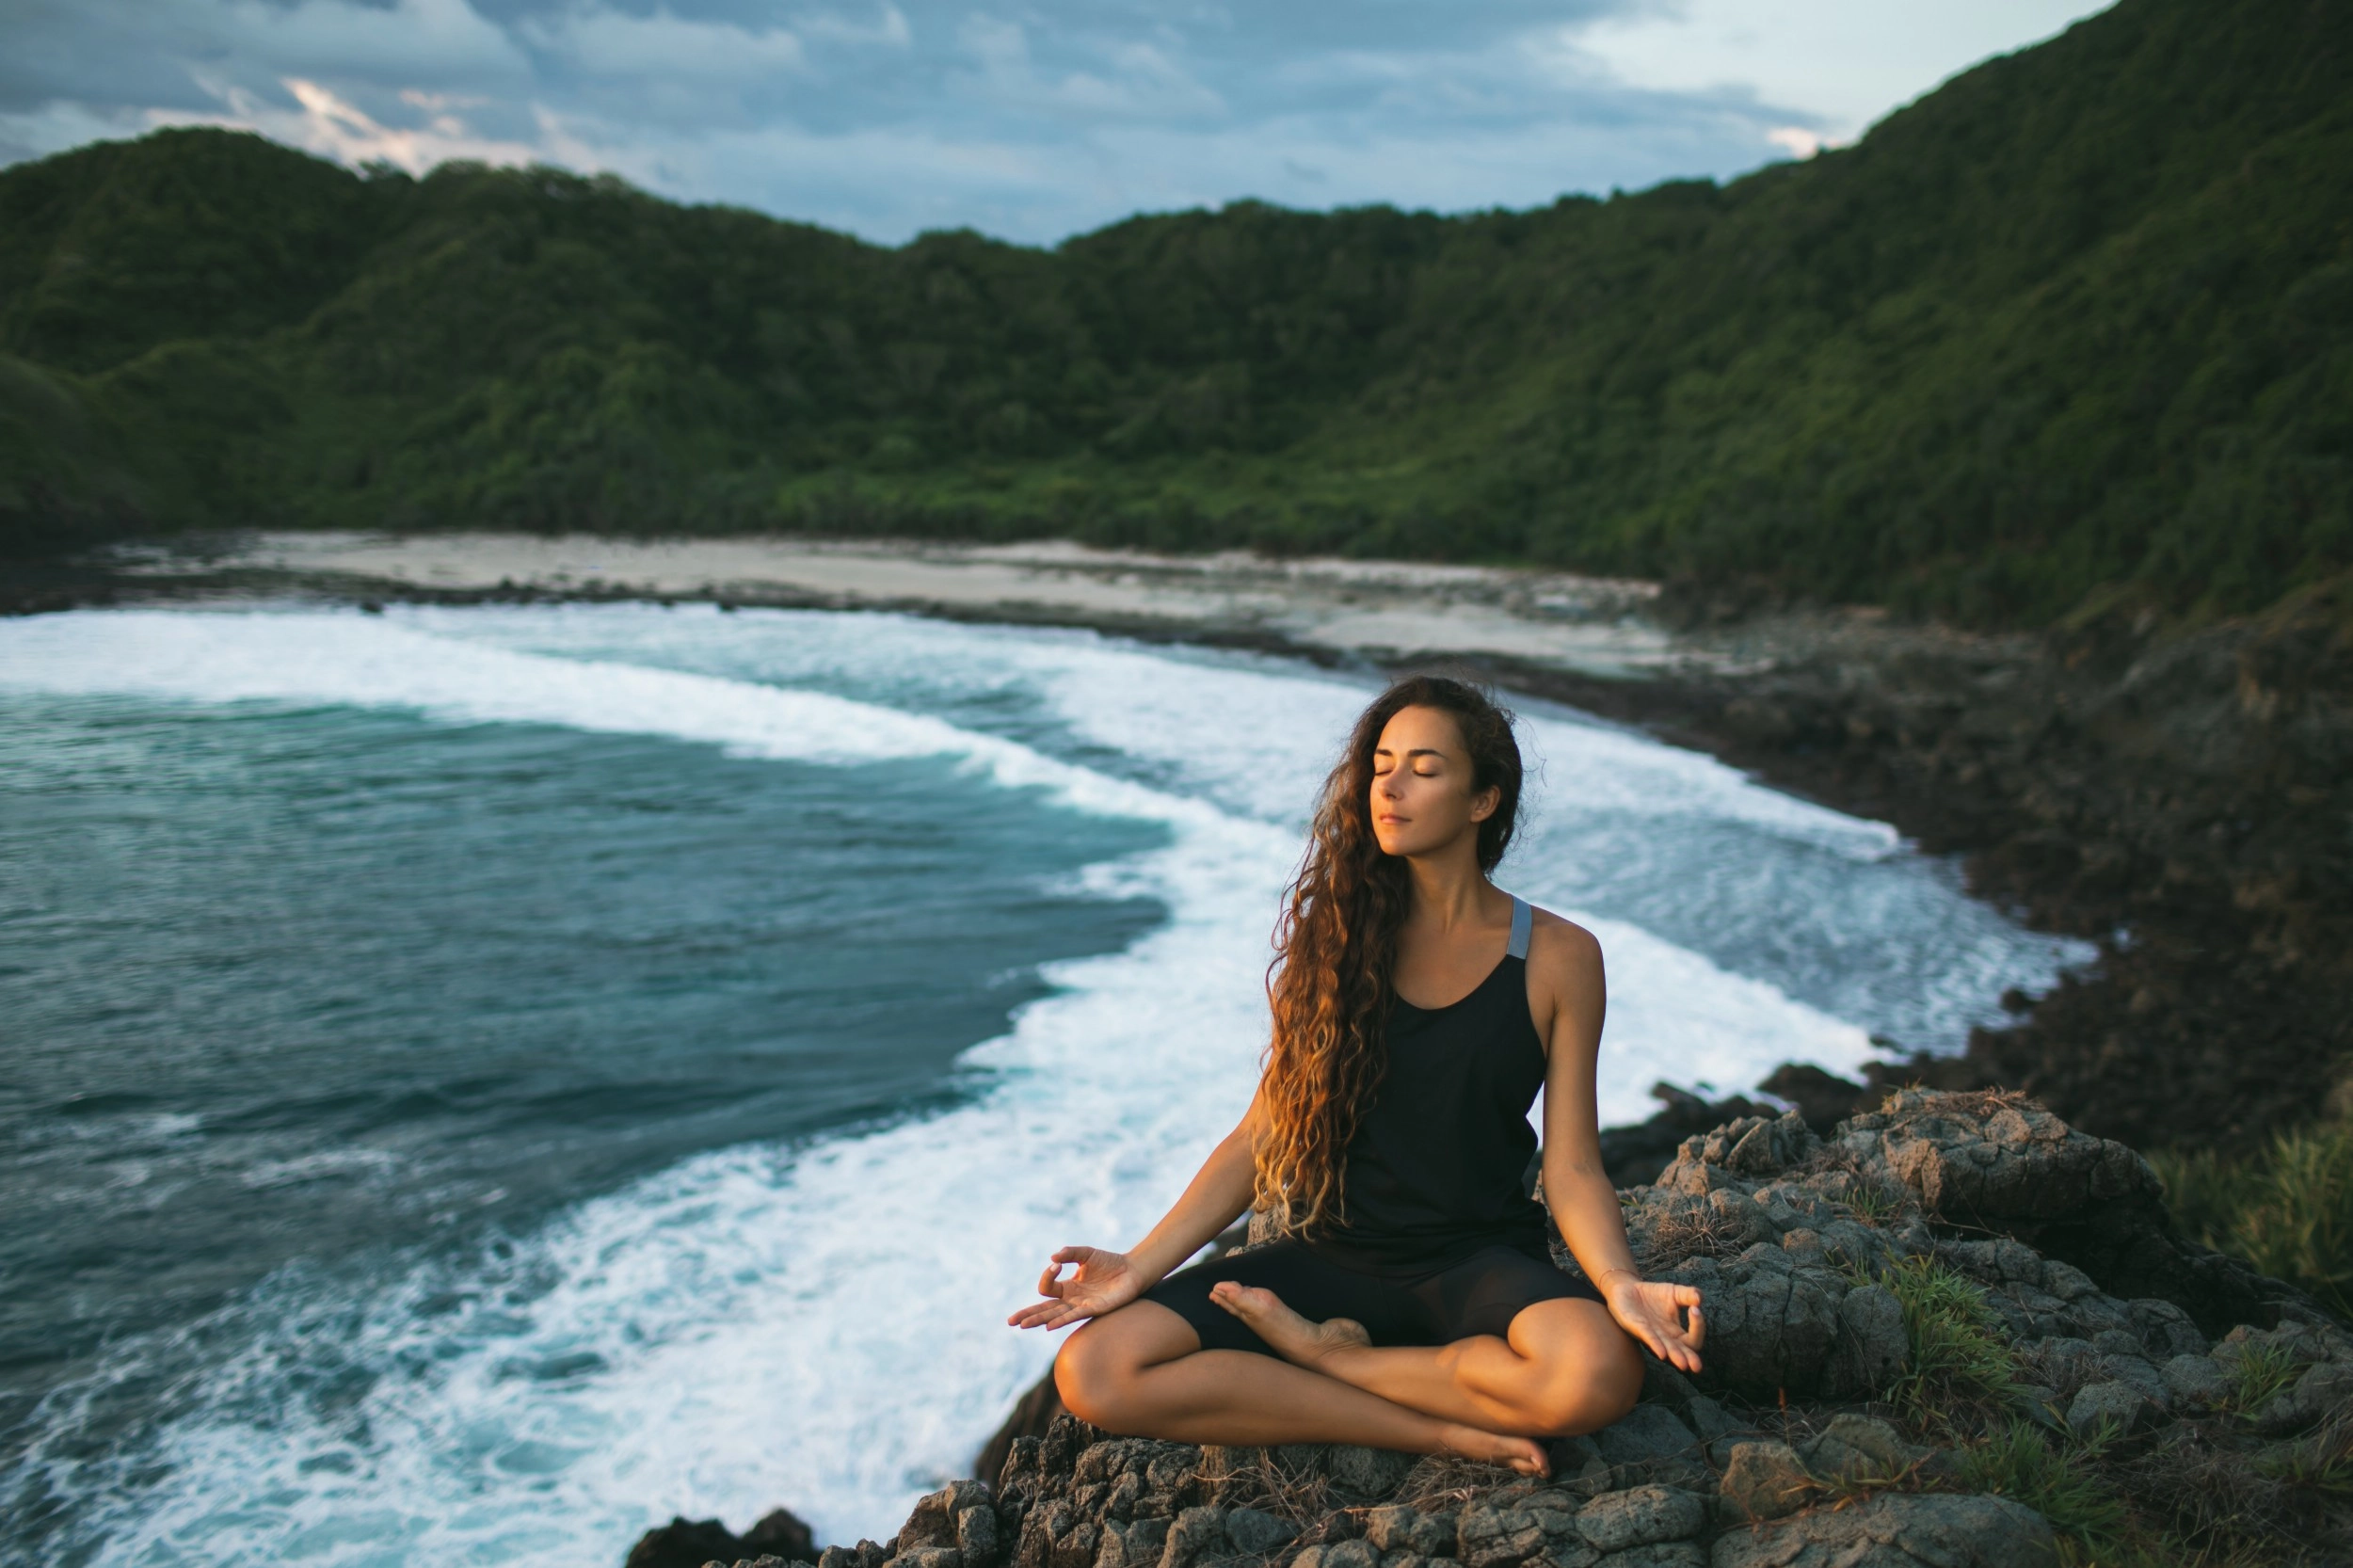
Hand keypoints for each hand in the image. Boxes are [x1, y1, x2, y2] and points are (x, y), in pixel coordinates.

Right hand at [1007, 1246, 1146, 1331]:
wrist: (1132, 1270)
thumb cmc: (1110, 1263)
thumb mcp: (1086, 1254)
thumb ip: (1070, 1253)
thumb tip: (1053, 1258)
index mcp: (1068, 1287)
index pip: (1047, 1288)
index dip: (1047, 1276)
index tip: (1056, 1264)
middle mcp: (1072, 1300)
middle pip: (1044, 1309)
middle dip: (1027, 1314)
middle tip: (1010, 1322)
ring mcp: (1081, 1306)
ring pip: (1054, 1315)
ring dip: (1039, 1320)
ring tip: (1022, 1325)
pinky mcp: (1093, 1309)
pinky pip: (1073, 1316)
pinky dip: (1060, 1320)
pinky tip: (1049, 1325)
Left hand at [1602, 1273, 1704, 1373]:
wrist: (1626, 1288)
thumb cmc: (1652, 1294)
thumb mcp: (1675, 1293)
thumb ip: (1688, 1294)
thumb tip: (1699, 1298)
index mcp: (1676, 1333)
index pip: (1693, 1339)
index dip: (1698, 1327)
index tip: (1695, 1309)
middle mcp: (1665, 1339)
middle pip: (1682, 1352)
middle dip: (1689, 1359)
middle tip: (1697, 1366)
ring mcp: (1651, 1336)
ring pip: (1666, 1351)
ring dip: (1674, 1356)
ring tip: (1683, 1364)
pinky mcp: (1636, 1328)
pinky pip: (1648, 1339)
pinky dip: (1655, 1345)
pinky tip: (1662, 1353)